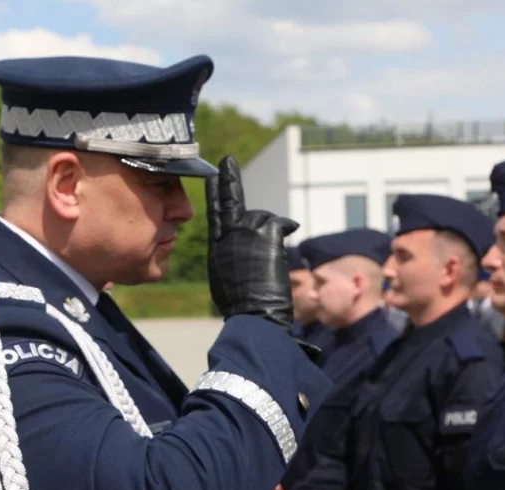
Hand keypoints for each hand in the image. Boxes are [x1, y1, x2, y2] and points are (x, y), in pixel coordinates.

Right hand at [207, 155, 298, 329]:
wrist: (253, 313)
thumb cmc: (241, 305)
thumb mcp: (226, 275)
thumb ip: (230, 254)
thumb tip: (239, 249)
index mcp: (216, 246)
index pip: (215, 213)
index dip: (215, 194)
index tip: (214, 176)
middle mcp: (228, 234)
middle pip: (232, 203)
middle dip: (229, 180)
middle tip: (227, 160)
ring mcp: (247, 231)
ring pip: (262, 218)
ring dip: (270, 231)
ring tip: (268, 258)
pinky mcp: (267, 233)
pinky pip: (281, 222)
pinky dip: (287, 225)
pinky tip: (290, 229)